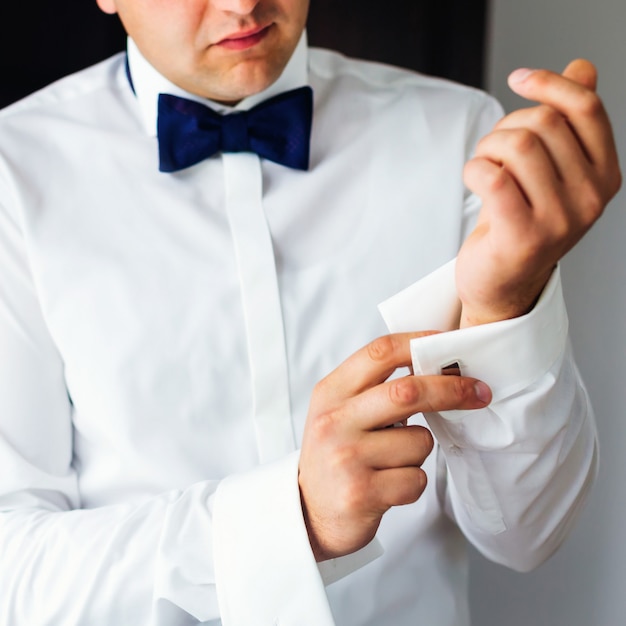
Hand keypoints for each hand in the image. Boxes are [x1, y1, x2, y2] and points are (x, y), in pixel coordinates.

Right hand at [298, 333, 491, 560]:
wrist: (308, 510)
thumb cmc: (334, 454)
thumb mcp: (339, 411)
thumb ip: (374, 388)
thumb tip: (435, 366)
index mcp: (330, 392)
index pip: (380, 352)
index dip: (421, 343)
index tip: (450, 346)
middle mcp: (335, 421)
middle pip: (407, 391)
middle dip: (451, 389)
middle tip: (478, 391)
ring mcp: (347, 457)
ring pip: (420, 441)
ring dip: (419, 451)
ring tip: (392, 461)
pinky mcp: (362, 493)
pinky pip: (416, 478)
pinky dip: (413, 482)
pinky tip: (388, 486)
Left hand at [458, 59, 621, 326]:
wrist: (502, 281)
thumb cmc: (521, 220)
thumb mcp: (552, 169)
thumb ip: (570, 121)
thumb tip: (583, 67)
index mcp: (605, 175)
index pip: (585, 108)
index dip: (548, 83)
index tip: (518, 78)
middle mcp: (591, 198)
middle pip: (543, 123)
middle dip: (505, 127)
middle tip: (492, 153)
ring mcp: (560, 220)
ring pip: (518, 144)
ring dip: (487, 148)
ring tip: (483, 168)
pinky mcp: (524, 236)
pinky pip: (493, 176)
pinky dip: (473, 169)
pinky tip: (473, 179)